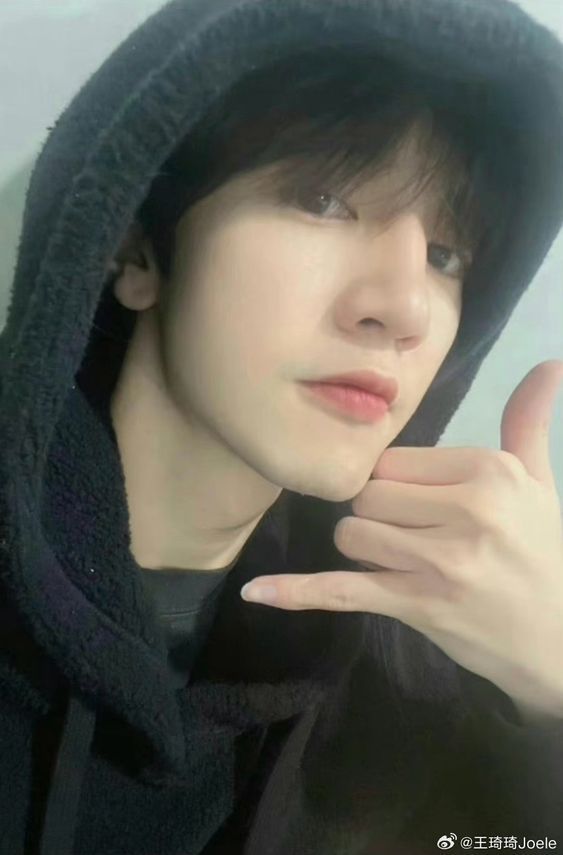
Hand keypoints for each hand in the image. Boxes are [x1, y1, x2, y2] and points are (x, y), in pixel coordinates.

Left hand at [241, 361, 562, 716]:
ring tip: (403, 562)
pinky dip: (296, 592)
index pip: (393, 460)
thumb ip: (527, 420)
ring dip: (363, 548)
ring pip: (350, 535)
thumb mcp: (540, 480)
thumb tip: (549, 363)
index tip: (416, 502)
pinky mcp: (417, 605)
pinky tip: (255, 592)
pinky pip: (341, 591)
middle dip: (376, 514)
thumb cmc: (545, 551)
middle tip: (412, 534)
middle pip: (366, 495)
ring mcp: (437, 562)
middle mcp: (463, 511)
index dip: (393, 483)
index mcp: (486, 471)